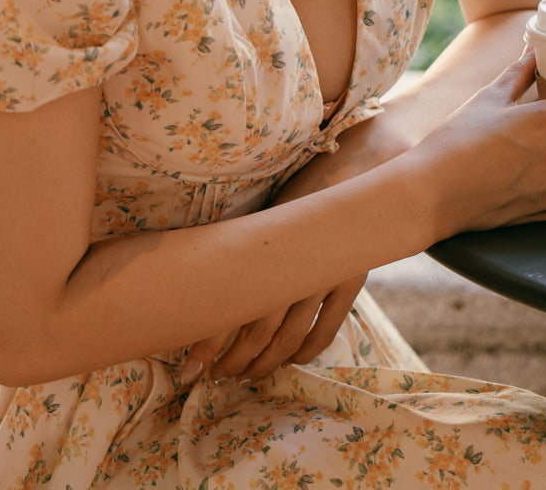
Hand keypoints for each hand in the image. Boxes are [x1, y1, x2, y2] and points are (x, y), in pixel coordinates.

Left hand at [186, 150, 372, 380]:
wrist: (354, 170)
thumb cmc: (298, 190)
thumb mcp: (263, 213)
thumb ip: (242, 247)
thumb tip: (202, 280)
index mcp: (268, 249)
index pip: (233, 308)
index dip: (210, 342)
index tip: (191, 364)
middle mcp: (296, 268)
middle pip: (259, 332)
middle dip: (233, 360)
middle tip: (214, 374)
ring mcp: (326, 278)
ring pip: (289, 338)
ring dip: (264, 363)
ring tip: (245, 374)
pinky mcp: (349, 282)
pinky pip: (326, 330)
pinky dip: (306, 352)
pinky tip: (289, 361)